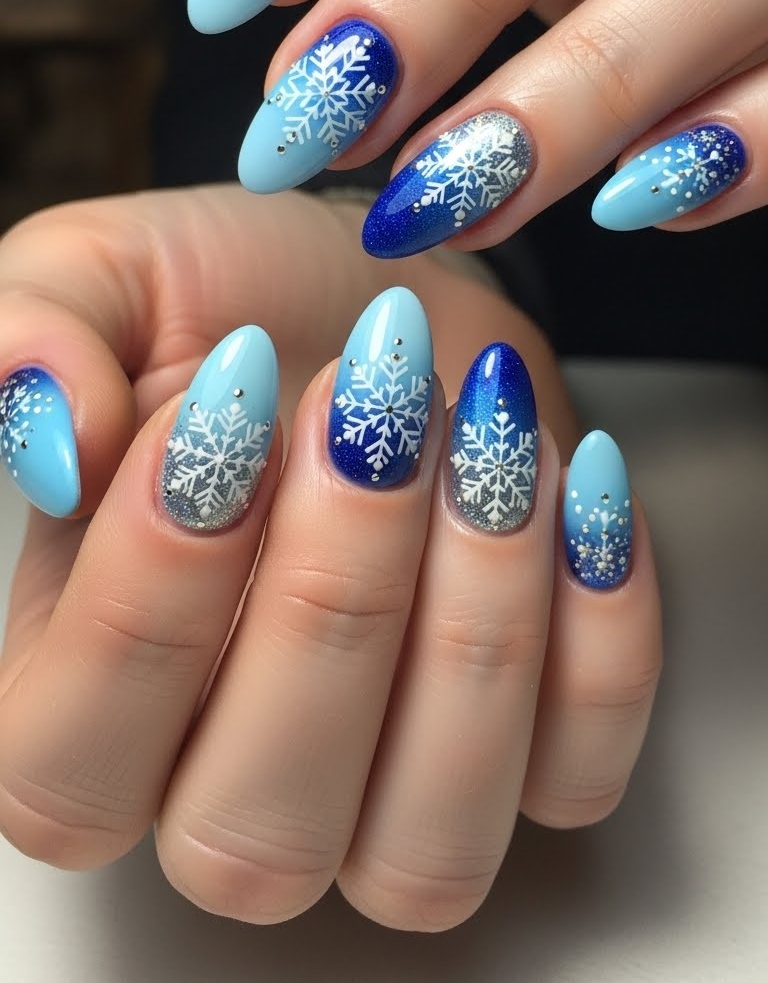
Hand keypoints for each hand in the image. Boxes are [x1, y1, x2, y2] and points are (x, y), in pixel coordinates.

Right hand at [0, 187, 659, 929]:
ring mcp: (380, 796)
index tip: (218, 406)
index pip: (67, 767)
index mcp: (71, 703)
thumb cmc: (232, 302)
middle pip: (253, 833)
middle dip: (332, 599)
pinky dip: (598, 627)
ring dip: (472, 624)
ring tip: (482, 434)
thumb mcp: (103, 278)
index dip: (150, 597)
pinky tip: (571, 480)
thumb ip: (36, 335)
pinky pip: (576, 774)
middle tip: (370, 405)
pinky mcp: (526, 756)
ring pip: (423, 847)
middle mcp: (218, 787)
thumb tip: (53, 439)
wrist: (382, 300)